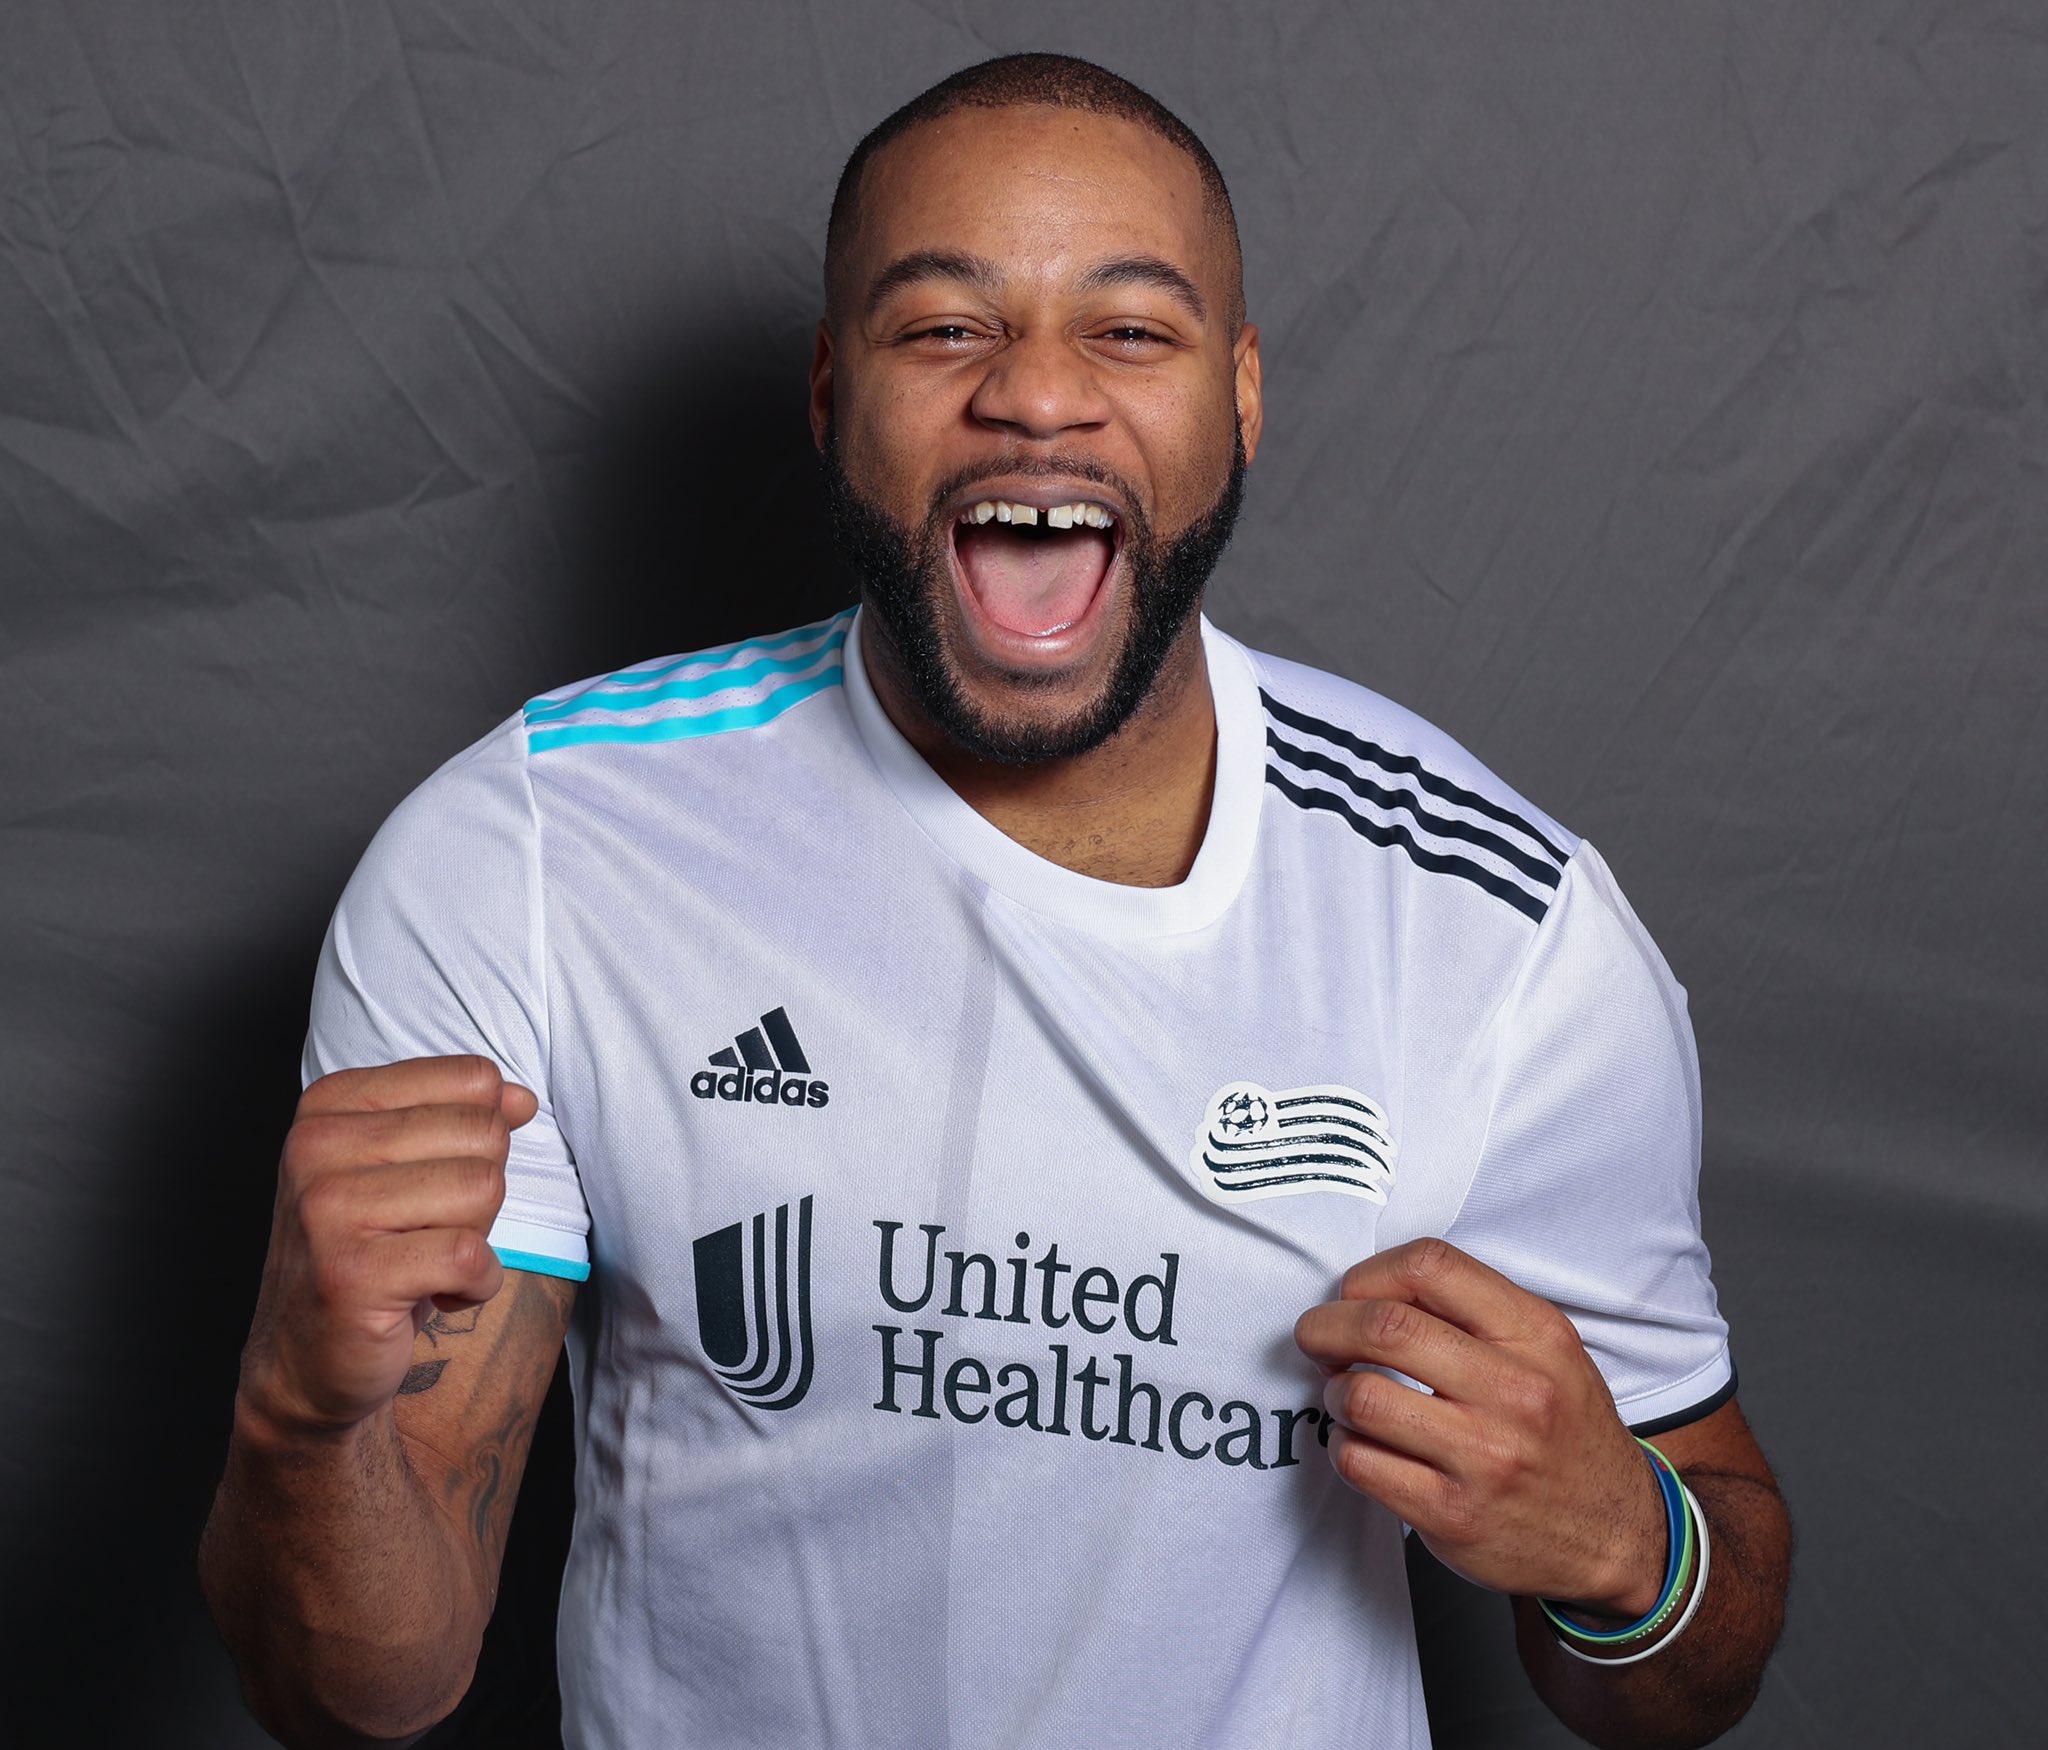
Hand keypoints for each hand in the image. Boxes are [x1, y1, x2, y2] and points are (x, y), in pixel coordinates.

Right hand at [238, 1056, 535, 1436]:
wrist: (307, 1359)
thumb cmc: (370, 1255)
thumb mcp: (407, 1168)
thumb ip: (463, 1118)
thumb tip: (521, 1098)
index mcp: (331, 1104)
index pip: (473, 1080)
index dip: (483, 1139)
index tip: (435, 1181)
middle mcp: (316, 1146)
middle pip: (484, 1134)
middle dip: (481, 1193)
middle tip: (429, 1231)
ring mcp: (326, 1209)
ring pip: (483, 1189)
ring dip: (477, 1238)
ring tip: (426, 1261)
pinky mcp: (351, 1273)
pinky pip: (470, 1256)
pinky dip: (476, 1285)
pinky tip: (437, 1296)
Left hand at [1294, 1237, 1665, 1618]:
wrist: (1619, 1535)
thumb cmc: (1568, 1430)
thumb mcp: (1549, 1350)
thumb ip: (1474, 1311)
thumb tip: (1371, 1290)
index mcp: (1537, 1335)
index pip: (1432, 1266)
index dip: (1372, 1273)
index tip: (1354, 1293)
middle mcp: (1516, 1392)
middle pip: (1384, 1327)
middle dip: (1328, 1327)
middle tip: (1316, 1338)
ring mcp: (1485, 1458)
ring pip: (1363, 1397)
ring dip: (1335, 1391)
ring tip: (1346, 1396)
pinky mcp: (1454, 1517)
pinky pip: (1361, 1463)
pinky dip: (1345, 1445)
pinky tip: (1362, 1442)